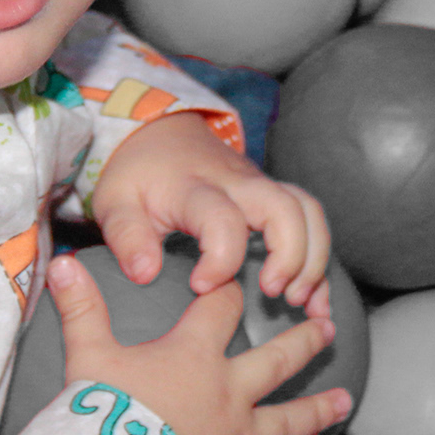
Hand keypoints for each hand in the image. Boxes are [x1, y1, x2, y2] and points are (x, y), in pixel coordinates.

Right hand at [47, 251, 352, 434]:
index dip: (228, 289)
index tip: (238, 278)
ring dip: (317, 407)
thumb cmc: (103, 417)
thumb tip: (61, 262)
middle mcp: (227, 392)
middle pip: (276, 360)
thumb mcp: (86, 357)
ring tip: (344, 400)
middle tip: (329, 328)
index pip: (221, 309)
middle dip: (304, 342)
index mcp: (193, 356)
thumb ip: (81, 309)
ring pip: (289, 418)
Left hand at [90, 110, 331, 316]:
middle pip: (285, 208)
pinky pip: (310, 220)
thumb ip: (127, 237)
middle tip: (273, 294)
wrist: (158, 132)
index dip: (220, 259)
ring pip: (307, 210)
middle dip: (291, 256)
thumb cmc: (138, 174)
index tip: (200, 286)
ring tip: (300, 301)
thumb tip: (145, 274)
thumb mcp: (115, 202)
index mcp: (195, 187)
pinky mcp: (272, 196)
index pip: (222, 219)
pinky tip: (316, 301)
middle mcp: (237, 183)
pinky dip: (320, 261)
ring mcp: (260, 187)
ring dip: (314, 257)